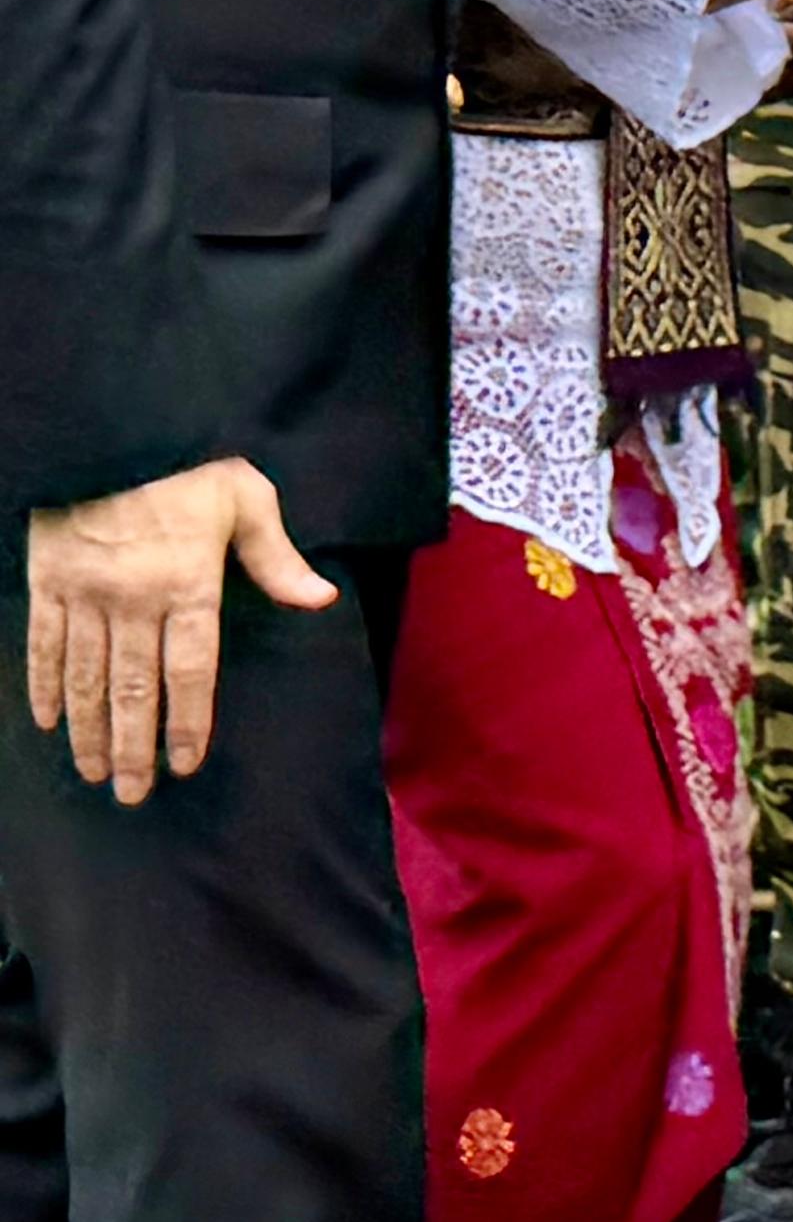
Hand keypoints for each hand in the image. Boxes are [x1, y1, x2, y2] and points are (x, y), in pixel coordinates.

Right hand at [27, 458, 331, 800]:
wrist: (113, 427)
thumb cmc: (190, 461)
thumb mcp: (246, 498)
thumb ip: (276, 557)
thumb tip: (320, 599)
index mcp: (187, 584)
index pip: (191, 671)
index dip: (188, 722)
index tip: (186, 762)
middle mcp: (133, 600)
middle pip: (133, 689)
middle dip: (133, 747)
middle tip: (132, 794)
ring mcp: (84, 595)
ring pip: (86, 679)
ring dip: (88, 731)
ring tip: (93, 773)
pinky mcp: (48, 583)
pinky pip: (43, 647)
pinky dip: (44, 687)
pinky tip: (48, 723)